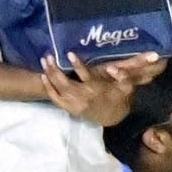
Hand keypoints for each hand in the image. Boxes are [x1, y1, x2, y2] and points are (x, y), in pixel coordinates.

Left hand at [41, 53, 161, 125]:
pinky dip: (48, 88)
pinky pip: (56, 99)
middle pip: (65, 84)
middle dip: (55, 70)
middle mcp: (83, 97)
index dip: (77, 65)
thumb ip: (123, 76)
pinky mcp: (70, 108)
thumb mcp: (127, 87)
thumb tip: (112, 68)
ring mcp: (74, 104)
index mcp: (97, 89)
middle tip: (48, 56)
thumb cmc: (119, 99)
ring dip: (49, 77)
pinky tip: (44, 77)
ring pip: (58, 90)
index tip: (69, 54)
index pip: (86, 76)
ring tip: (44, 62)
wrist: (113, 117)